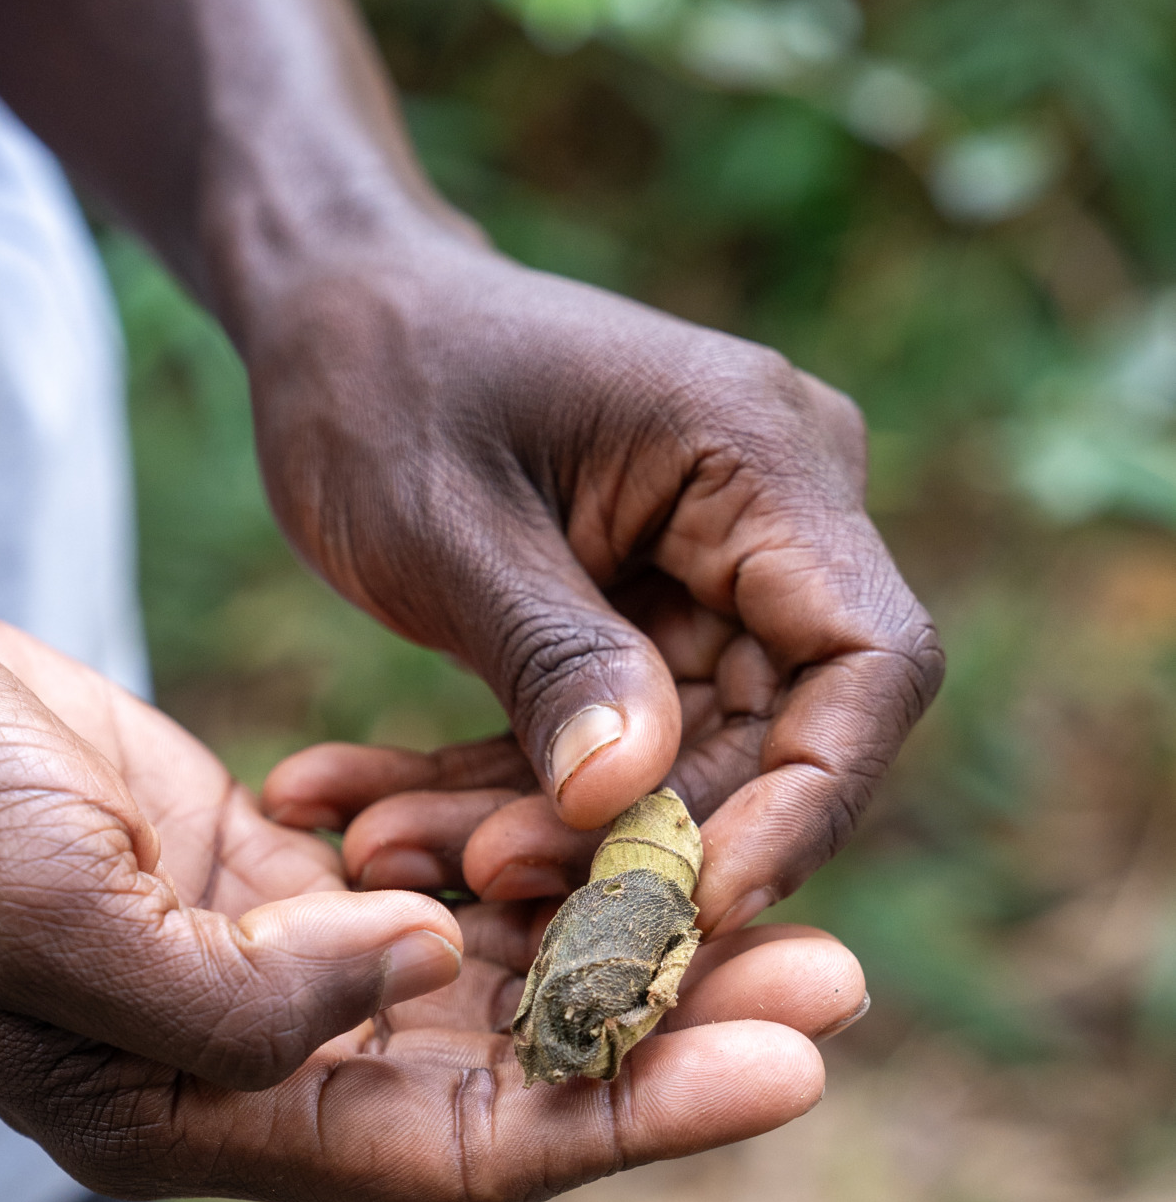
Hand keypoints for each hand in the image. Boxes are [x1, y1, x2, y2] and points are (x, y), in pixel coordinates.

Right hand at [0, 583, 860, 1201]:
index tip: (791, 1058)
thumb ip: (228, 986)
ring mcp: (247, 968)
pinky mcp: (247, 873)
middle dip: (666, 1031)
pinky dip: (507, 860)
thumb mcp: (38, 896)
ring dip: (611, 939)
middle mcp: (236, 1061)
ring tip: (758, 884)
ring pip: (476, 983)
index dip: (629, 1117)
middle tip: (833, 974)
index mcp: (182, 1113)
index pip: (456, 1152)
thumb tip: (423, 973)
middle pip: (500, 1079)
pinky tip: (599, 813)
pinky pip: (414, 889)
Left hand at [246, 235, 941, 930]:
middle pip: (769, 730)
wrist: (333, 303)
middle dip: (628, 830)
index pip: (869, 658)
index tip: (701, 898)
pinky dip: (505, 783)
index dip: (811, 797)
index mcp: (759, 454)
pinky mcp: (648, 609)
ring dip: (536, 822)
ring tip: (383, 848)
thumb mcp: (442, 522)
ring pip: (673, 754)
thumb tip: (627, 802)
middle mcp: (771, 509)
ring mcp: (714, 562)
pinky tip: (383, 815)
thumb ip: (548, 656)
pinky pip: (609, 733)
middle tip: (478, 881)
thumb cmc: (381, 374)